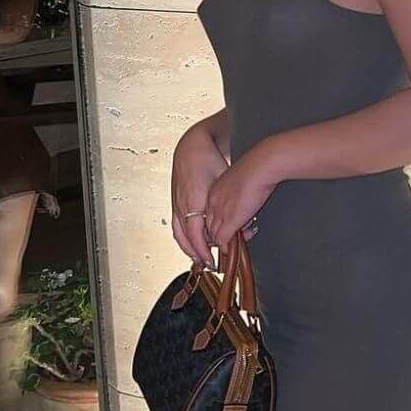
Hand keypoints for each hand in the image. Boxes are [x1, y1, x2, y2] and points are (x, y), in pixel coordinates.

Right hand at [171, 125, 227, 266]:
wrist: (191, 146)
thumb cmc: (209, 160)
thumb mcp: (222, 180)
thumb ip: (226, 203)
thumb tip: (234, 224)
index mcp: (194, 200)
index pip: (195, 234)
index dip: (203, 250)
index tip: (211, 261)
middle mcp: (182, 204)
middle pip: (185, 238)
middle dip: (196, 254)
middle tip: (208, 264)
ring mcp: (176, 203)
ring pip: (179, 234)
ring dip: (189, 248)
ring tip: (201, 258)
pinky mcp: (175, 201)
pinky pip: (178, 225)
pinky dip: (185, 238)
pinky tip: (194, 243)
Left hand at [203, 144, 279, 252]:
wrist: (261, 165)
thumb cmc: (256, 168)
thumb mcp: (241, 179)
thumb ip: (238, 191)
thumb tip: (246, 197)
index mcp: (214, 192)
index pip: (210, 214)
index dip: (217, 224)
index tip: (225, 229)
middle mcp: (213, 203)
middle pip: (209, 226)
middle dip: (218, 236)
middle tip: (229, 241)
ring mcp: (220, 212)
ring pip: (214, 234)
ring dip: (223, 243)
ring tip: (233, 246)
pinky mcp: (229, 220)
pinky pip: (222, 240)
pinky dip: (225, 247)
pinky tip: (231, 249)